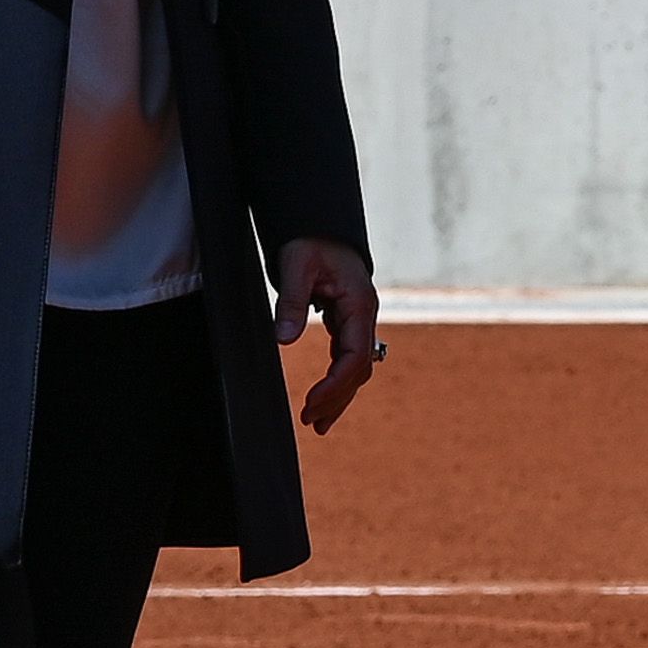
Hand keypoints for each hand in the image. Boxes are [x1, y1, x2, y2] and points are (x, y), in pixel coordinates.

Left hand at [275, 234, 385, 434]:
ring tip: (319, 424)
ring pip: (356, 367)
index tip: (311, 403)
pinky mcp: (347, 321)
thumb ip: (291, 301)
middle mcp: (364, 316)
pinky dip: (337, 380)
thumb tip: (283, 339)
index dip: (334, 384)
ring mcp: (358, 320)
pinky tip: (325, 398)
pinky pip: (347, 358)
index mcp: (359, 305)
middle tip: (310, 421)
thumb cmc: (310, 240)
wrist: (320, 224)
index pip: (354, 356)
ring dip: (340, 396)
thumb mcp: (296, 265)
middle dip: (337, 398)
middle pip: (359, 369)